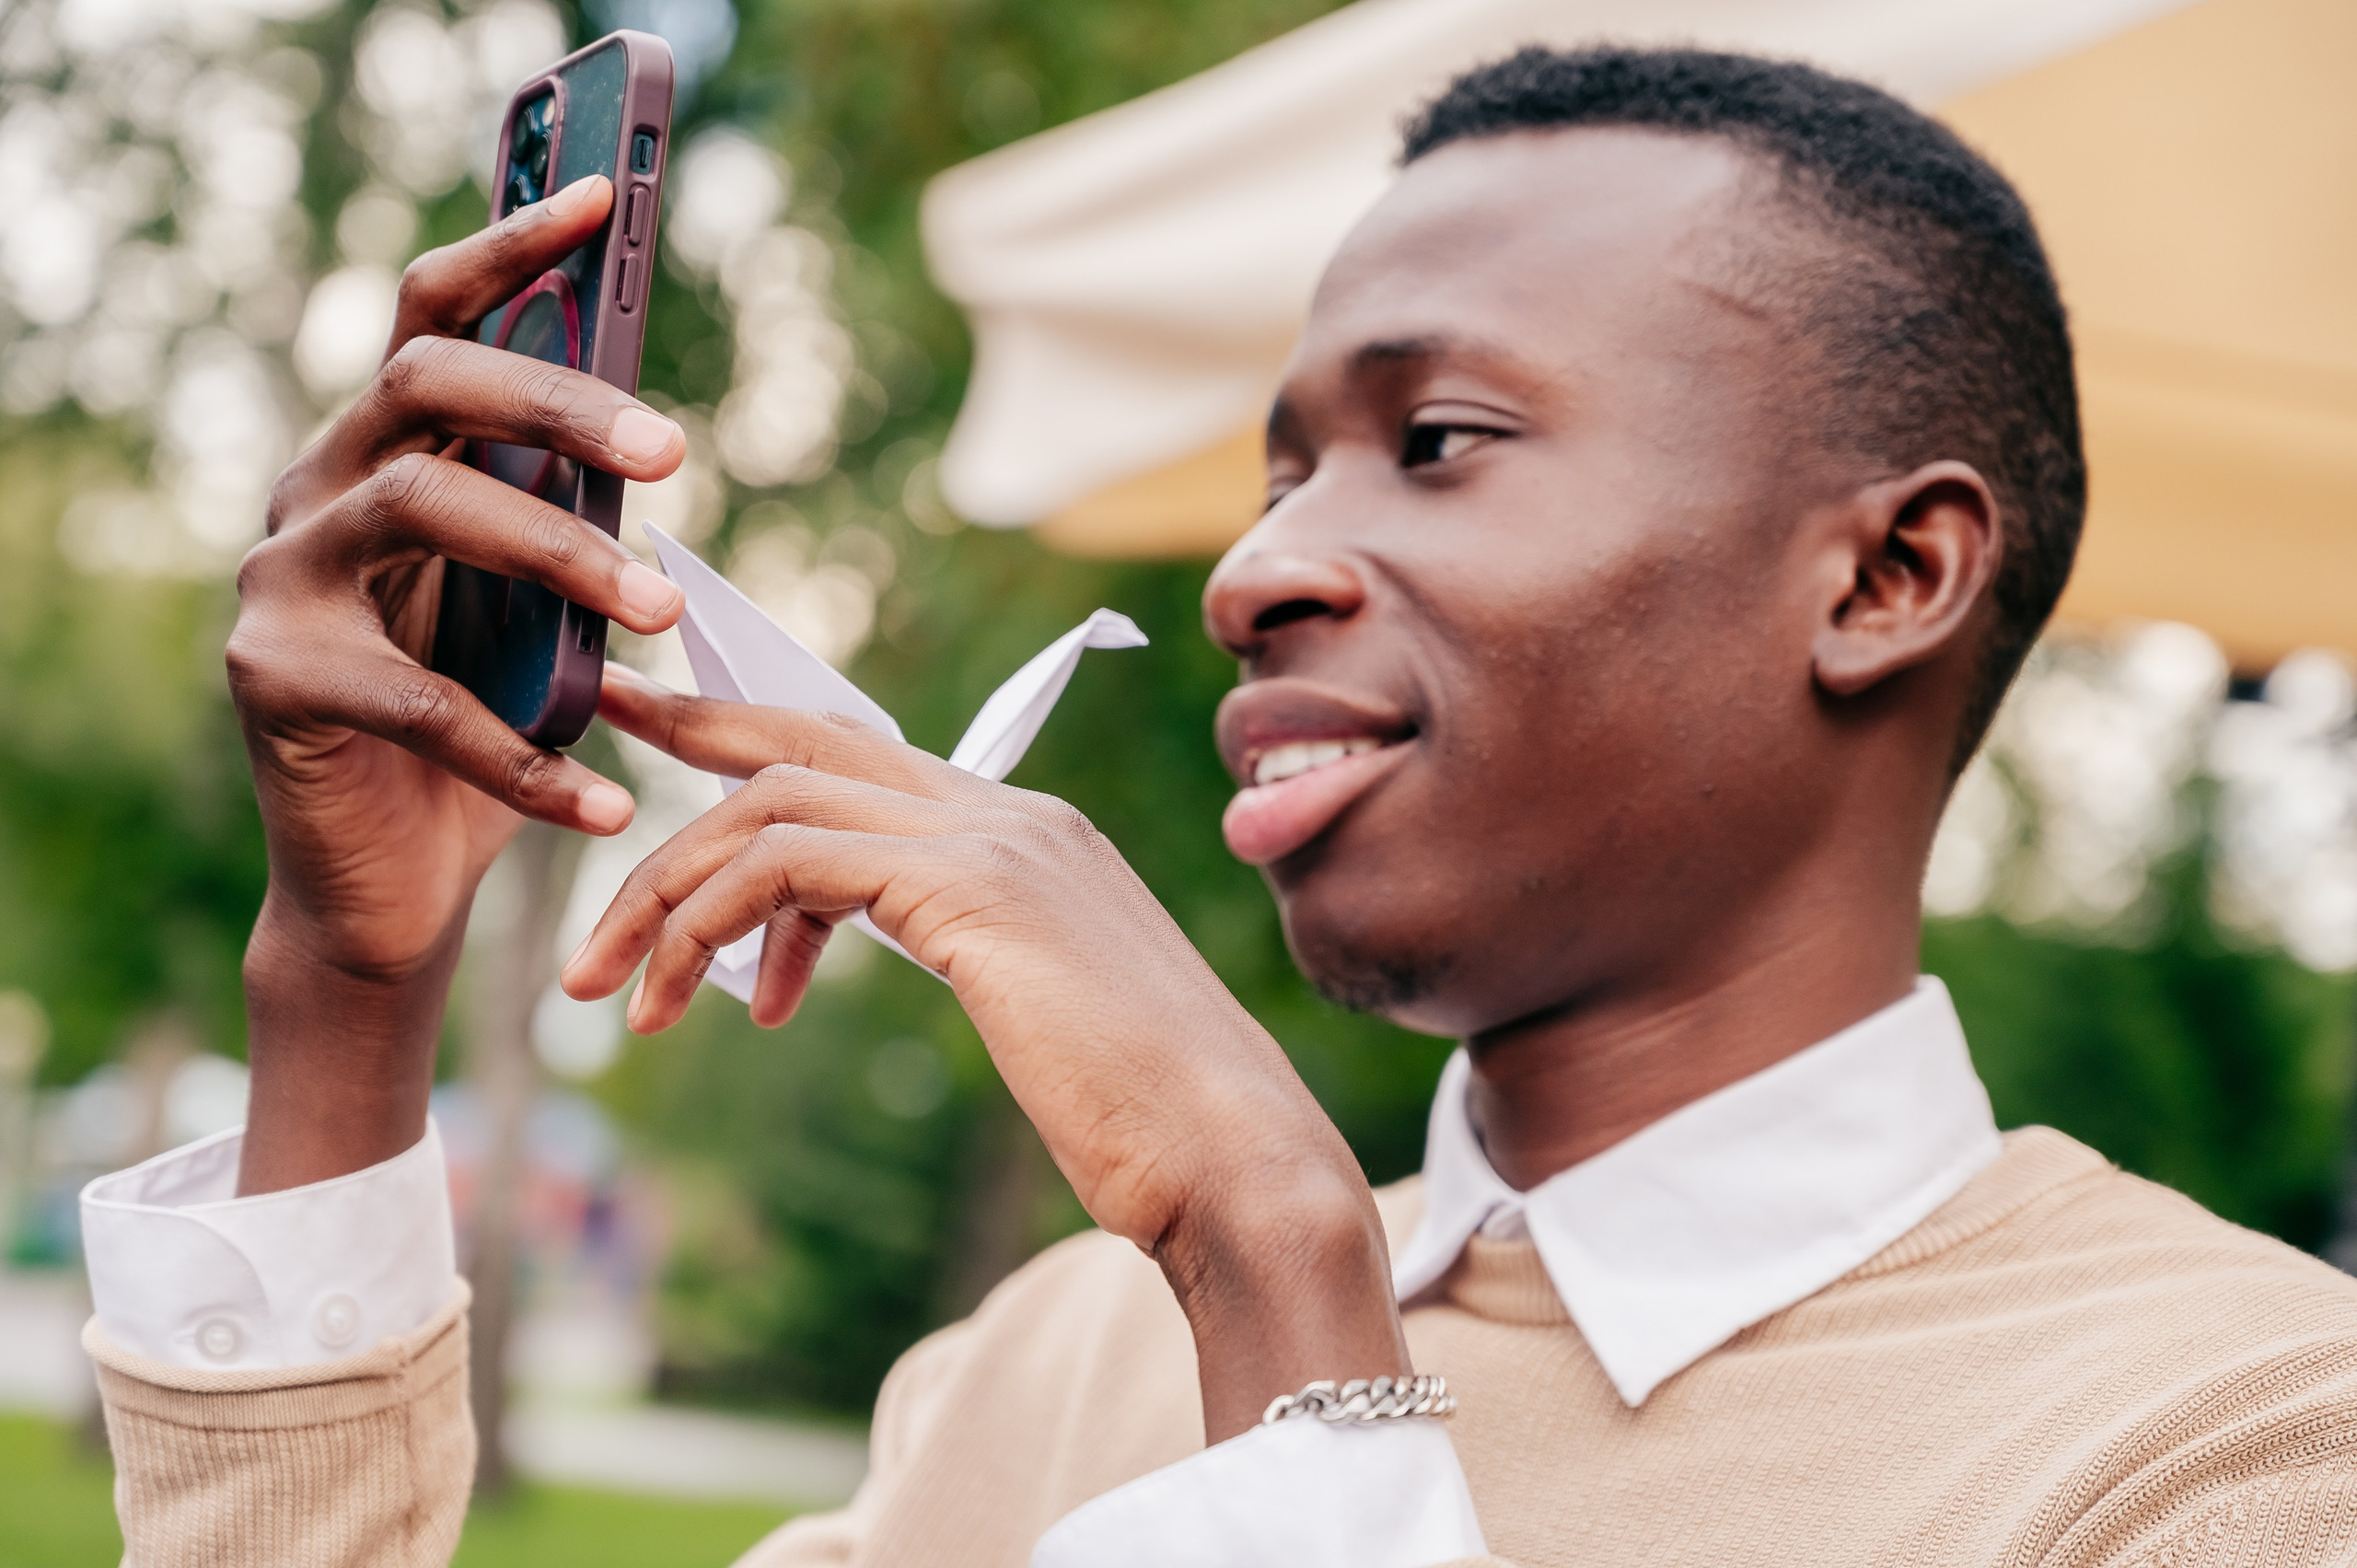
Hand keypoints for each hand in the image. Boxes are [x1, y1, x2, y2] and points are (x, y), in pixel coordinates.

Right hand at [228, 175, 688, 1193]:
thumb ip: (568, 529)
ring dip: (560, 553)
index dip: (509, 249)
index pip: (431, 319)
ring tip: (660, 617)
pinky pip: (423, 701)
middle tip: (674, 450)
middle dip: (557, 401)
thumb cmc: (484, 732)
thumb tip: (655, 449)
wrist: (389, 887)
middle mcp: (317, 490)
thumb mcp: (537, 617)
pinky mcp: (274, 678)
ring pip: (421, 506)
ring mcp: (281, 577)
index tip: (602, 201)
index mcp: (385, 454)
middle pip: (425, 385)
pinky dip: (531, 757)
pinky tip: (607, 804)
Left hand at [571, 669, 1410, 1440]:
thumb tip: (896, 947)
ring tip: (613, 989)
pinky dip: (716, 917)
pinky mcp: (974, 888)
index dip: (752, 735)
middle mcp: (1009, 811)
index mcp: (1028, 830)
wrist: (1233, 1158)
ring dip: (670, 890)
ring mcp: (996, 838)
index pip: (862, 753)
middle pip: (806, 743)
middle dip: (687, 739)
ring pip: (777, 804)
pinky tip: (695, 998)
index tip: (665, 738)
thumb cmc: (1147, 1116)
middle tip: (592, 759)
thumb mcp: (1039, 1010)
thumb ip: (969, 947)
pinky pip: (794, 862)